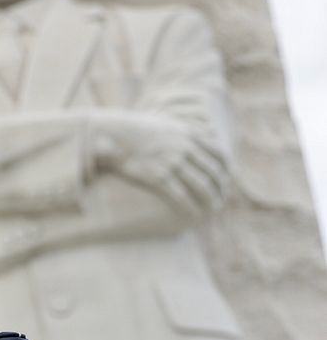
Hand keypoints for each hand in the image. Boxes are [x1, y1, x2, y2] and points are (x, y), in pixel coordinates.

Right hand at [92, 112, 228, 216]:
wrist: (114, 134)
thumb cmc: (137, 130)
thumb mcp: (167, 124)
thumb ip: (186, 132)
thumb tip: (204, 136)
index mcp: (189, 133)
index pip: (219, 153)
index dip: (226, 169)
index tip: (226, 180)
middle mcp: (184, 147)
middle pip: (213, 172)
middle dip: (221, 188)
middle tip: (222, 199)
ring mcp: (172, 162)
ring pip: (201, 185)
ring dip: (211, 200)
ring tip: (213, 210)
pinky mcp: (158, 176)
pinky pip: (181, 196)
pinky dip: (191, 208)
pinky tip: (195, 216)